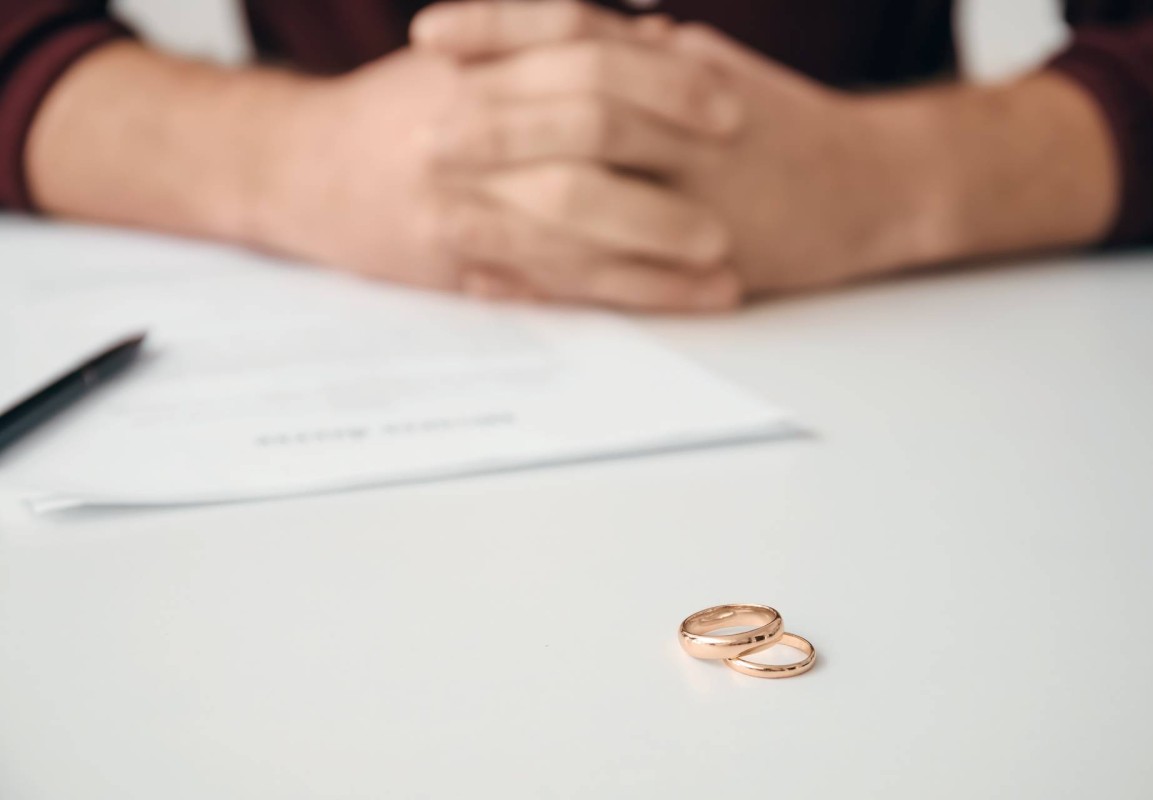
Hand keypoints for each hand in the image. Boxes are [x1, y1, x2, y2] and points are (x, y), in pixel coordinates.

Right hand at [260, 4, 745, 310]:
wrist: (294, 168)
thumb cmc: (390, 113)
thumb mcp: (463, 60)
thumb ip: (550, 51)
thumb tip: (656, 38)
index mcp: (474, 64)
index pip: (584, 54)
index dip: (662, 79)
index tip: (724, 101)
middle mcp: (465, 123)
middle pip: (589, 124)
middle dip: (672, 150)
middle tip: (737, 171)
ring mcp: (459, 194)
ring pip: (576, 213)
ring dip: (659, 241)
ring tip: (724, 264)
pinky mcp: (456, 258)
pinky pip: (553, 277)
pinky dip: (625, 289)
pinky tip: (676, 298)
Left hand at [418, 5, 944, 296]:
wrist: (877, 187)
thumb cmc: (790, 126)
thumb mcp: (717, 71)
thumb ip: (649, 56)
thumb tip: (594, 37)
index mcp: (683, 69)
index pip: (580, 30)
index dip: (500, 27)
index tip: (429, 34)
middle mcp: (688, 127)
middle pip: (577, 109)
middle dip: (492, 119)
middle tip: (419, 132)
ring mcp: (699, 197)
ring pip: (589, 197)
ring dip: (505, 207)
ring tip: (436, 213)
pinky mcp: (705, 265)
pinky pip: (609, 275)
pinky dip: (545, 277)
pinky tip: (490, 278)